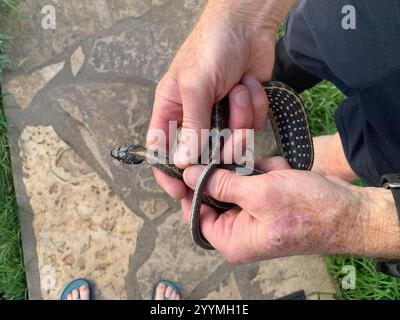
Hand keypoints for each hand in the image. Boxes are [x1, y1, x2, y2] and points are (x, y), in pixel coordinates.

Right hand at [147, 0, 295, 198]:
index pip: (162, 150)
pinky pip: (251, 129)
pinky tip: (249, 86)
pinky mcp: (244, 114)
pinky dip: (255, 108)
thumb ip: (191, 126)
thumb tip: (183, 162)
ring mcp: (221, 118)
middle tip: (229, 128)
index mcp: (172, 110)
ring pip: (233, 143)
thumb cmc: (212, 48)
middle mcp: (195, 118)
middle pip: (204, 154)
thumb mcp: (196, 85)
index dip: (169, 173)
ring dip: (240, 118)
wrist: (249, 25)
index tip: (180, 192)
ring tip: (239, 89)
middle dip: (221, 144)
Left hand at [181, 158, 399, 262]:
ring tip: (275, 173)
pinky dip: (267, 172)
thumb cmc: (307, 210)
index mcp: (231, 239)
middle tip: (247, 162)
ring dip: (255, 171)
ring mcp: (254, 215)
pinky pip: (254, 179)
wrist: (349, 212)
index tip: (192, 161)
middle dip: (233, 174)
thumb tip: (188, 175)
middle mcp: (239, 230)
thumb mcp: (260, 194)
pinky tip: (283, 173)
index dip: (191, 188)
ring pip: (237, 182)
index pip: (195, 213)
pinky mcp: (266, 201)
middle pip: (215, 195)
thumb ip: (221, 185)